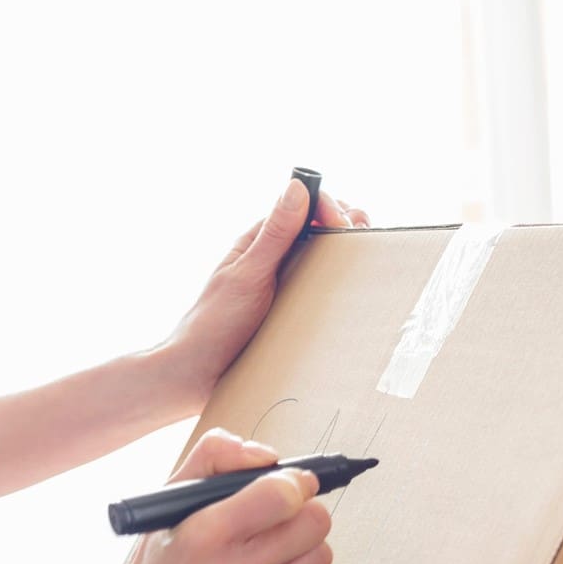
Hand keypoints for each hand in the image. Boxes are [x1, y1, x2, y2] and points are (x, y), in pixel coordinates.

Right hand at [72, 428, 333, 563]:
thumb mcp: (167, 501)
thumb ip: (215, 458)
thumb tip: (267, 457)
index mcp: (203, 535)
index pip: (282, 496)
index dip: (297, 481)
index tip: (294, 481)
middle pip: (314, 524)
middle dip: (304, 509)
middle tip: (287, 512)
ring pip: (319, 557)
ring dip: (303, 545)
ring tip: (274, 545)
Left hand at [151, 176, 371, 415]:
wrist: (199, 376)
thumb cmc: (214, 323)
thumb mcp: (248, 274)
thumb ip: (275, 234)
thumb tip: (296, 187)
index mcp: (262, 241)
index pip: (305, 207)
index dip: (330, 209)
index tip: (344, 225)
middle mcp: (278, 259)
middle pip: (323, 231)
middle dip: (348, 227)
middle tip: (360, 241)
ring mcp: (289, 286)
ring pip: (328, 261)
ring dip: (348, 255)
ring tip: (363, 261)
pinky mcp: (296, 312)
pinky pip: (325, 294)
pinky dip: (343, 287)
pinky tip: (356, 293)